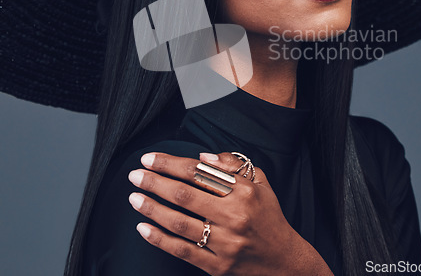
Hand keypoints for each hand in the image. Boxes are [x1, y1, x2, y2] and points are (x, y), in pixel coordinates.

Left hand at [128, 152, 332, 275]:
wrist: (284, 262)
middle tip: (135, 174)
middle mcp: (234, 217)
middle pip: (185, 195)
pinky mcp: (217, 266)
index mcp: (244, 192)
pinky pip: (182, 251)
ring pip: (179, 223)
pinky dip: (159, 239)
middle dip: (155, 182)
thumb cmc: (269, 217)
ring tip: (134, 197)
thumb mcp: (261, 183)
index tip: (150, 158)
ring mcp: (224, 244)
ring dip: (152, 209)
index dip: (171, 164)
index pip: (199, 173)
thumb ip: (234, 166)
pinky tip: (143, 228)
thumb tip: (203, 157)